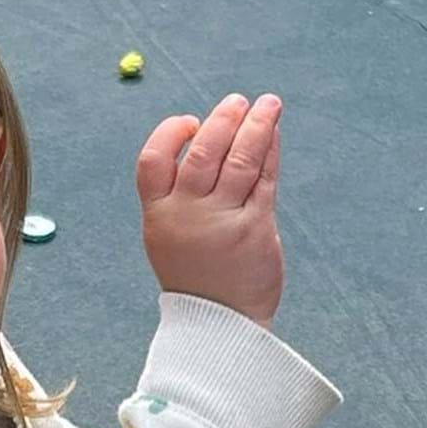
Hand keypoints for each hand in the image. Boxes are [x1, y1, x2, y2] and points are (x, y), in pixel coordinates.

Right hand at [137, 92, 283, 329]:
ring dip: (255, 126)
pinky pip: (264, 180)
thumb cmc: (196, 274)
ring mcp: (222, 221)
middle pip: (203, 153)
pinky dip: (269, 153)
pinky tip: (273, 135)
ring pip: (239, 159)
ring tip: (268, 104)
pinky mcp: (256, 229)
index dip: (170, 134)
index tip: (190, 122)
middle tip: (239, 101)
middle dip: (223, 120)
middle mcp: (187, 215)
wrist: (221, 326)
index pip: (153, 160)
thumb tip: (214, 134)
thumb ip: (183, 192)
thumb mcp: (171, 235)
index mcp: (159, 215)